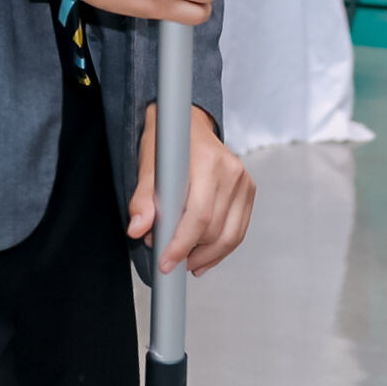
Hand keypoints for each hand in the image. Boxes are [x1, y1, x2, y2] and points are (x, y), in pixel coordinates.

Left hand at [126, 106, 253, 272]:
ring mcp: (244, 181)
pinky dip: (221, 250)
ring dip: (206, 256)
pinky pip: (238, 231)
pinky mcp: (248, 191)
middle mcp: (231, 171)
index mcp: (207, 161)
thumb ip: (142, 199)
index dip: (181, 245)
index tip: (165, 262)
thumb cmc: (167, 141)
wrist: (188, 122)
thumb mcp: (147, 164)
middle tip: (168, 258)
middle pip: (215, 229)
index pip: (199, 215)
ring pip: (230, 236)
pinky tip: (203, 257)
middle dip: (190, 252)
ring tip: (186, 263)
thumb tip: (138, 229)